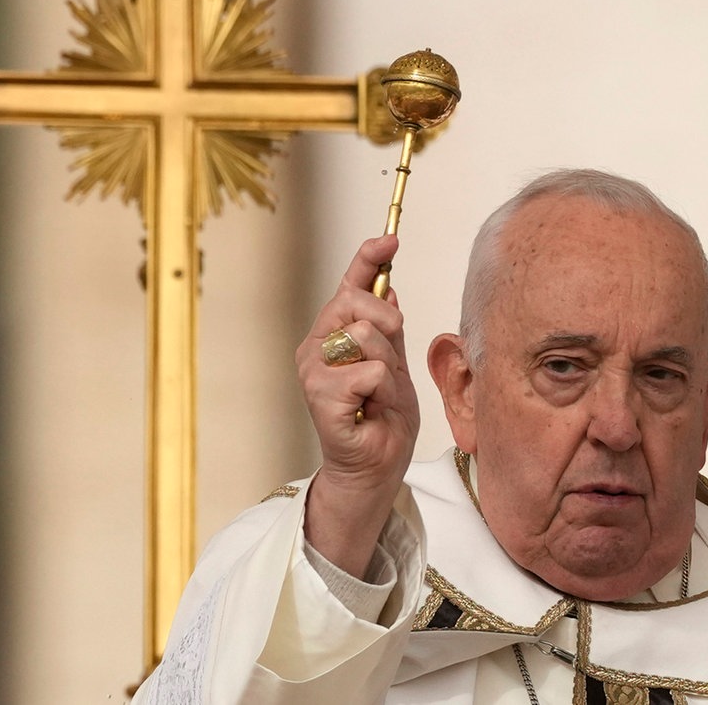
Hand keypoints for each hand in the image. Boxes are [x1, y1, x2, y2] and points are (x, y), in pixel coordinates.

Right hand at [295, 235, 419, 577]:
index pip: (348, 285)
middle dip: (388, 322)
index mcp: (332, 334)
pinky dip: (383, 391)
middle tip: (392, 356)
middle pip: (355, 301)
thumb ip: (388, 328)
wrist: (375, 468)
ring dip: (388, 366)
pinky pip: (369, 371)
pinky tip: (371, 410)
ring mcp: (313, 371)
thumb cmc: (383, 417)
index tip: (389, 238)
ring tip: (379, 393)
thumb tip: (388, 283)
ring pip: (365, 335)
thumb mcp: (394, 362)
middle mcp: (315, 347)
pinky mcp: (320, 396)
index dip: (367, 258)